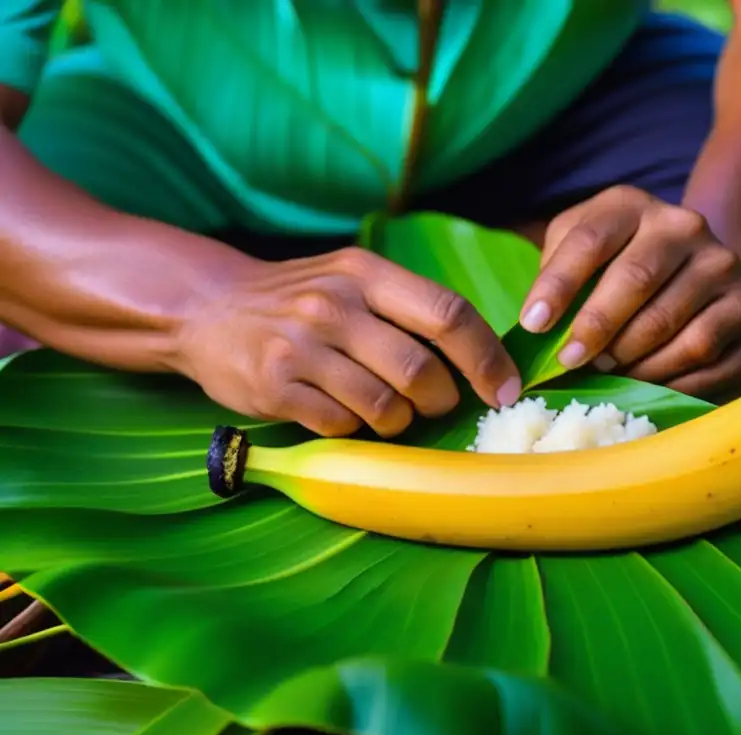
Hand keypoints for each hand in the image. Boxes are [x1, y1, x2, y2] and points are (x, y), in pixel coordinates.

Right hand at [178, 247, 520, 436]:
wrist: (208, 308)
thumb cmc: (300, 299)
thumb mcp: (353, 279)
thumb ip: (409, 308)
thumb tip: (483, 356)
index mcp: (366, 272)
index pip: (448, 314)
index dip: (487, 359)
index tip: (505, 389)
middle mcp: (335, 306)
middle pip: (420, 370)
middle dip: (442, 400)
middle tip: (436, 405)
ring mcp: (301, 347)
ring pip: (384, 406)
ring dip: (398, 421)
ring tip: (387, 411)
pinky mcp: (275, 387)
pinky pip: (341, 424)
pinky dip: (355, 429)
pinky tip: (343, 412)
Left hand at [518, 186, 740, 401]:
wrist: (691, 269)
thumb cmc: (615, 267)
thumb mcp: (579, 252)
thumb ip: (555, 273)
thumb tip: (533, 327)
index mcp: (634, 207)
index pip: (590, 239)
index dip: (558, 284)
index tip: (533, 324)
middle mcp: (686, 227)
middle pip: (636, 278)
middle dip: (596, 327)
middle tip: (570, 361)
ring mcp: (723, 269)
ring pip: (672, 324)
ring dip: (631, 359)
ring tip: (606, 375)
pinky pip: (707, 357)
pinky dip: (669, 382)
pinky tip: (644, 389)